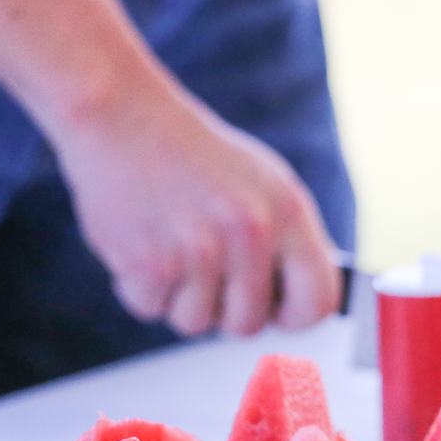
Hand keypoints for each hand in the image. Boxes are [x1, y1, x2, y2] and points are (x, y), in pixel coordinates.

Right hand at [49, 72, 340, 337]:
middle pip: (248, 325)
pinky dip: (140, 287)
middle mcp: (250, 232)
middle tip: (203, 272)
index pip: (317, 302)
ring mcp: (201, 249)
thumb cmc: (193, 154)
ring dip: (178, 298)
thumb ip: (290, 241)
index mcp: (288, 212)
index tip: (274, 313)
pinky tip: (142, 243)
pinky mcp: (151, 263)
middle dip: (223, 310)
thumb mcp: (264, 183)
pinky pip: (151, 310)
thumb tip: (309, 300)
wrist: (122, 116)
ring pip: (196, 324)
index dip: (295, 318)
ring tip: (170, 247)